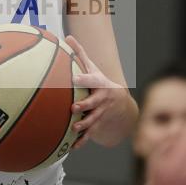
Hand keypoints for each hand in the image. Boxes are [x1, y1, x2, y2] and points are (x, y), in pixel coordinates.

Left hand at [65, 35, 135, 149]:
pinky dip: (82, 141)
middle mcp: (102, 99)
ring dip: (84, 125)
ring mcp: (101, 113)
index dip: (84, 78)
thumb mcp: (93, 68)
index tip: (74, 78)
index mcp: (99, 84)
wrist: (119, 102)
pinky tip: (72, 147)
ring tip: (74, 128)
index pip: (92, 80)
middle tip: (74, 107)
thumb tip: (66, 37)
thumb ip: (80, 54)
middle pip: (94, 103)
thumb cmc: (98, 81)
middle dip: (85, 105)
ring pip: (93, 120)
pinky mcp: (98, 125)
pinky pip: (90, 134)